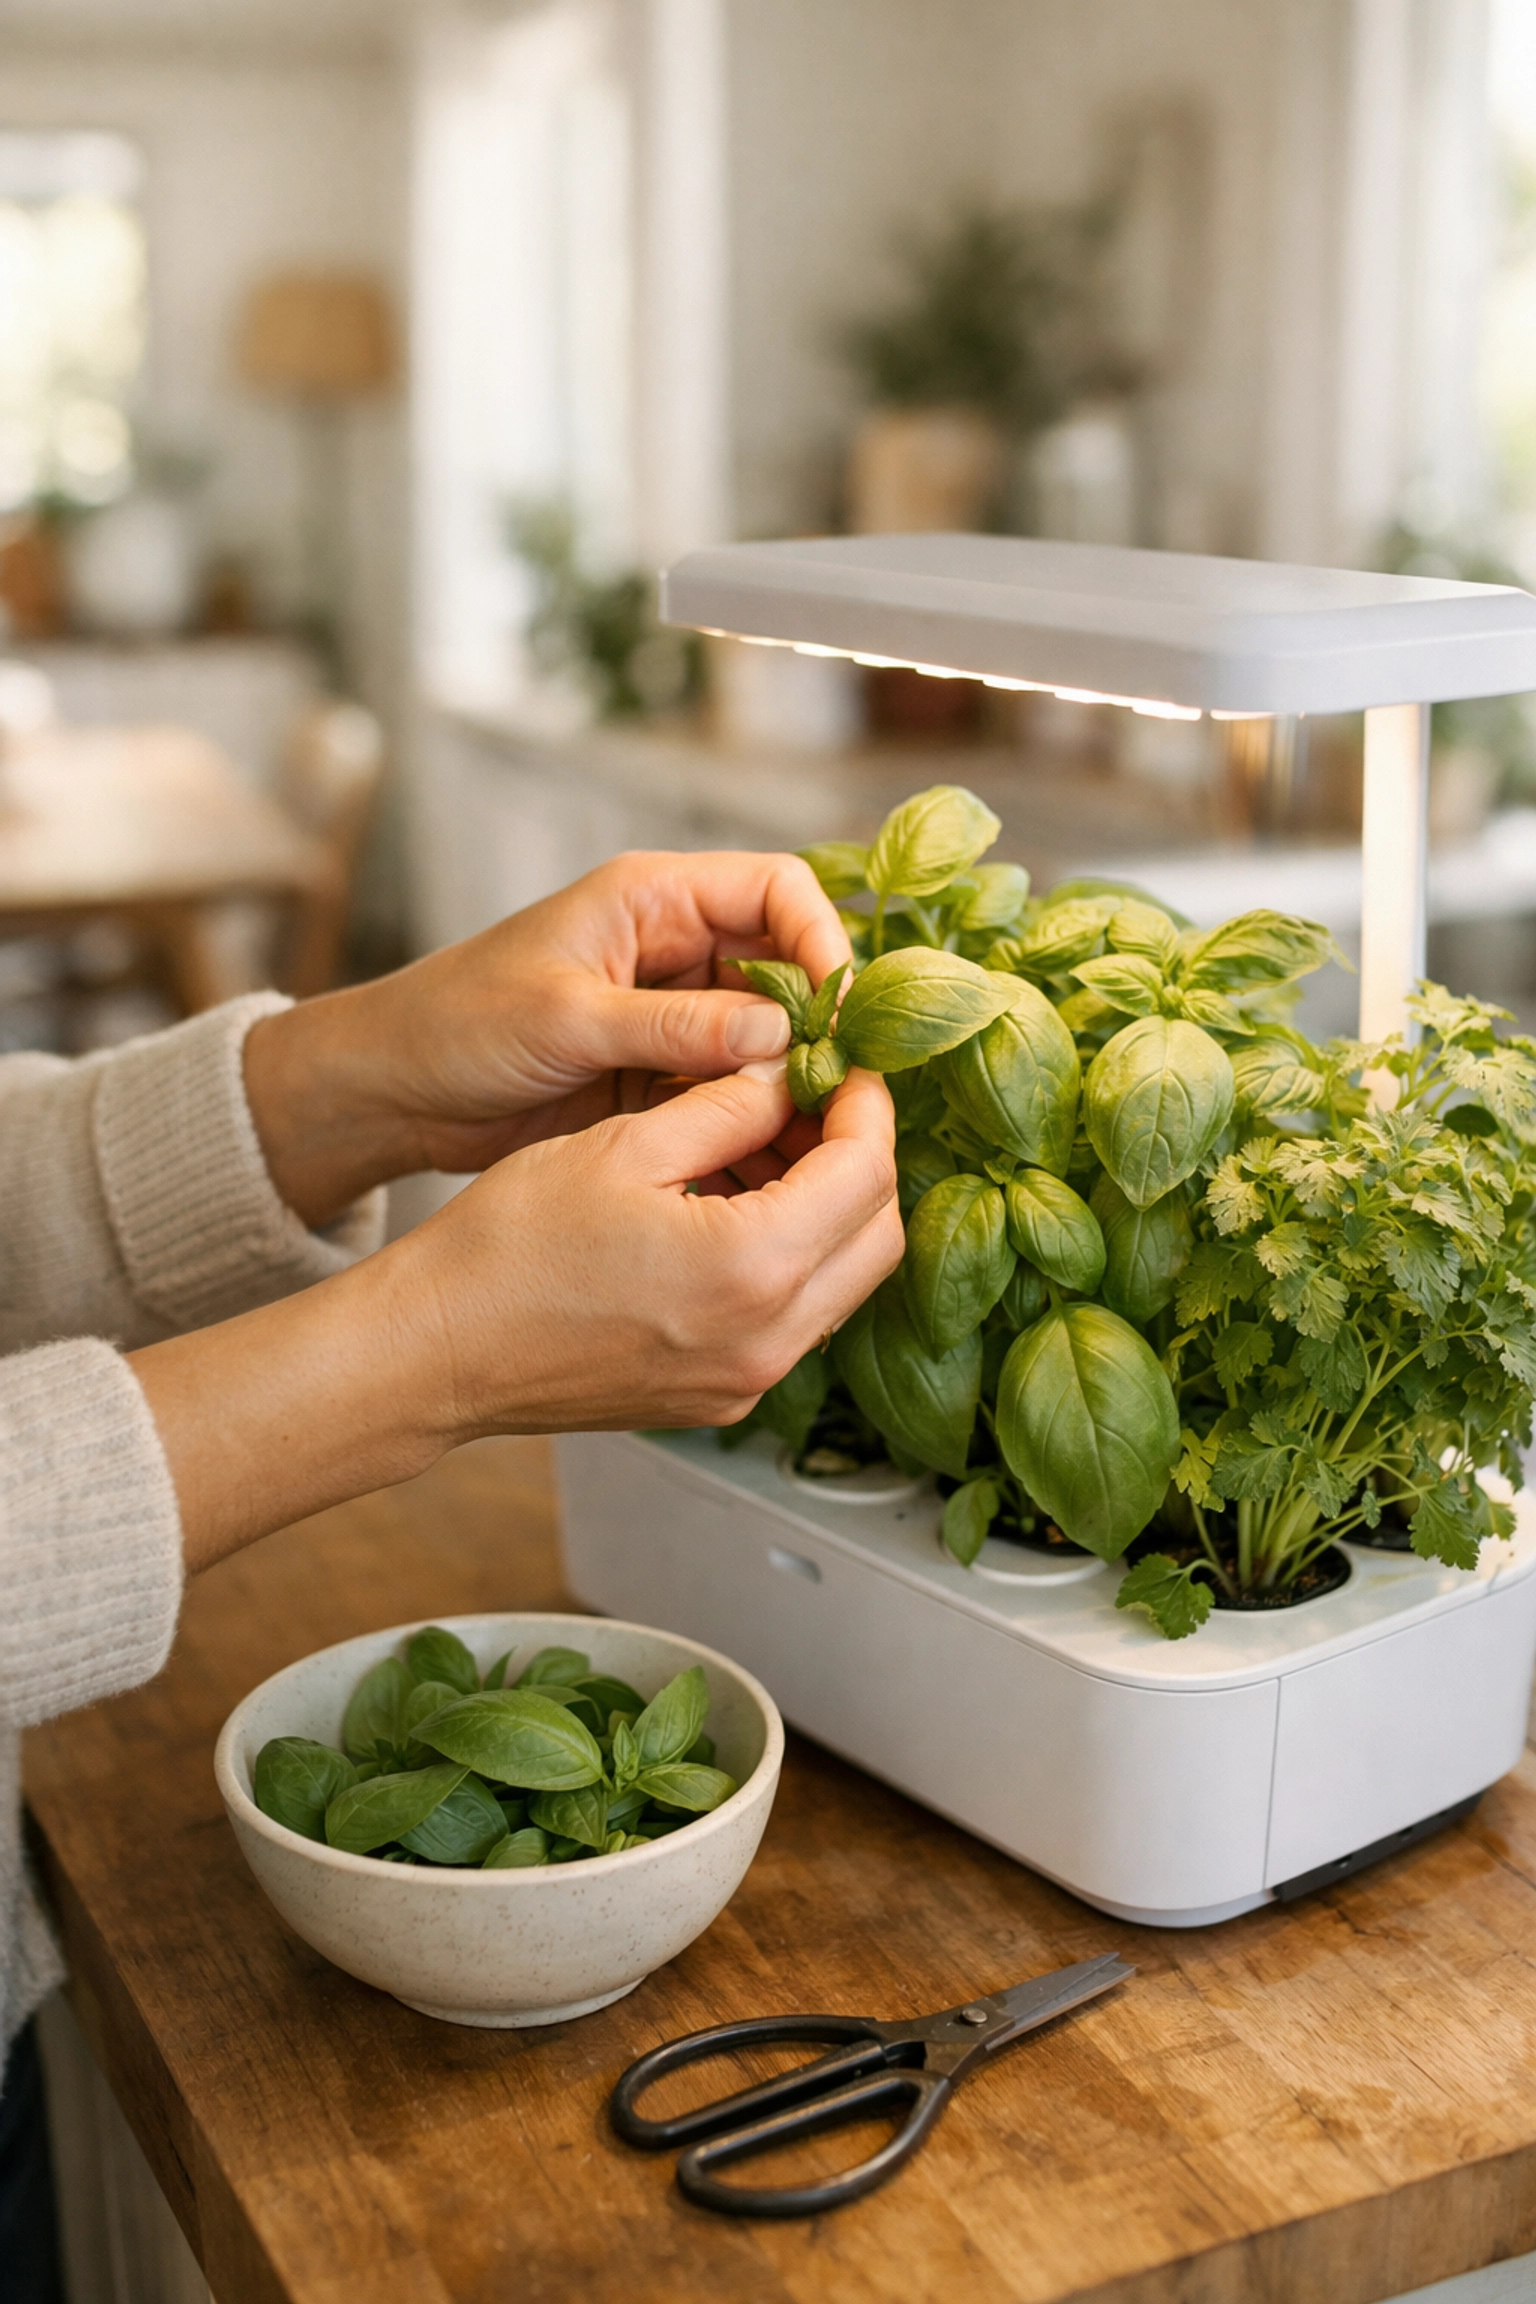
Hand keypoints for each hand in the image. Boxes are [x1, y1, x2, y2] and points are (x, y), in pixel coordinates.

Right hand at [131, 1067, 900, 1568]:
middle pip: (878, 1237)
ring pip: (845, 1283)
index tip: (847, 1066)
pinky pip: (797, 1322)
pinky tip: (740, 1211)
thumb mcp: (625, 1144)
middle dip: (862, 1159)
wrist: (440, 1351)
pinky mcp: (723, 1399)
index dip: (866, 1106)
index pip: (864, 1174)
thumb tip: (787, 1074)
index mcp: (751, 1267)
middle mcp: (767, 1340)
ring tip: (775, 1150)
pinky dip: (794, 1261)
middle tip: (821, 1104)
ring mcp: (747, 1382)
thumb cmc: (509, 1247)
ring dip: (832, 1213)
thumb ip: (726, 1105)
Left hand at [243, 850, 848, 1227]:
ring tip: (815, 1139)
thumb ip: (673, 1027)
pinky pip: (737, 1092)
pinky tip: (773, 1163)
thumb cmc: (457, 1025)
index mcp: (654, 899)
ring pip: (772, 1039)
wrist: (393, 1093)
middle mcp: (678, 949)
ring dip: (795, 1083)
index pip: (778, 891)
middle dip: (821, 1025)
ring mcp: (676, 1016)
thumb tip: (781, 1035)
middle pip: (791, 968)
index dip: (822, 942)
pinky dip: (759, 1123)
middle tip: (845, 1089)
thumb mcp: (564, 1019)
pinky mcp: (665, 1076)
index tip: (840, 1012)